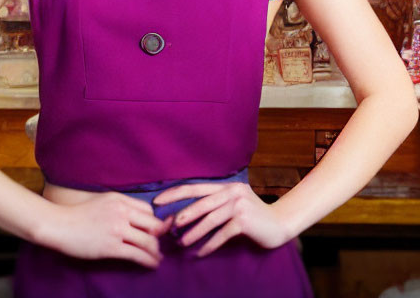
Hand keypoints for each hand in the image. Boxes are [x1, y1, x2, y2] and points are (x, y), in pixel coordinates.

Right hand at [39, 192, 169, 268]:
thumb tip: (134, 216)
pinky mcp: (112, 246)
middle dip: (160, 237)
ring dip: (156, 252)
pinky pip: (138, 255)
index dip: (155, 221)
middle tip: (160, 246)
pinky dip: (149, 261)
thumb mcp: (101, 201)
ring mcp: (117, 229)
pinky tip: (152, 265)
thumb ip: (118, 206)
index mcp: (118, 199)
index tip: (156, 230)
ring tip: (158, 258)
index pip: (148, 209)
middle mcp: (121, 212)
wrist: (60, 224)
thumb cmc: (78, 214)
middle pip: (152, 225)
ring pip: (148, 241)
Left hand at [152, 183, 290, 256]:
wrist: (280, 223)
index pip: (194, 187)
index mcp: (224, 185)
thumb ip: (214, 202)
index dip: (174, 193)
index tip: (158, 201)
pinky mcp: (244, 221)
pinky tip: (201, 253)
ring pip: (210, 219)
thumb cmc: (251, 215)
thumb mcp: (232, 202)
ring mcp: (238, 205)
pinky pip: (222, 234)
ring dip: (194, 233)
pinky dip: (210, 245)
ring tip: (182, 243)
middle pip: (200, 203)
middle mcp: (231, 191)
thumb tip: (183, 212)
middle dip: (182, 214)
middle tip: (167, 225)